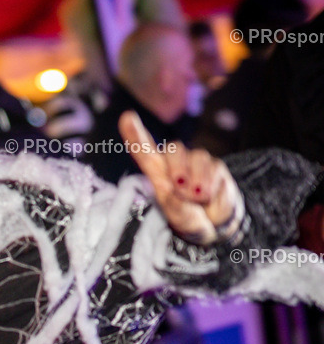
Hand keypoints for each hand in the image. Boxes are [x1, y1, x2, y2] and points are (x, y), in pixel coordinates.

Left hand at [119, 111, 241, 244]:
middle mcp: (174, 164)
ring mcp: (195, 163)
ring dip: (197, 179)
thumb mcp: (177, 218)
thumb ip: (173, 204)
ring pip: (197, 156)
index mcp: (156, 173)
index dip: (135, 133)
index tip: (127, 117)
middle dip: (178, 168)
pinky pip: (214, 168)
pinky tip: (208, 197)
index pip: (144, 150)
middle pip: (174, 149)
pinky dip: (212, 185)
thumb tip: (173, 190)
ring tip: (197, 198)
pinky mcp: (215, 167)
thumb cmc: (188, 220)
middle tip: (180, 189)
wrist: (216, 226)